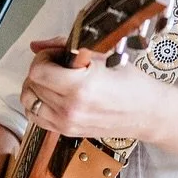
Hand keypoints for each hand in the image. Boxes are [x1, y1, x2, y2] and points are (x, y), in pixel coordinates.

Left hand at [20, 36, 158, 140]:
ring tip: (53, 81)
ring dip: (36, 88)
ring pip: (29, 103)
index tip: (55, 55)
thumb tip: (38, 45)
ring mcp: (67, 123)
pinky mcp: (67, 132)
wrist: (147, 113)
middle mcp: (70, 108)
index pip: (38, 71)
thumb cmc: (132, 84)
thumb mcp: (101, 56)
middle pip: (32, 86)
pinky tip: (52, 97)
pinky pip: (37, 118)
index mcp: (80, 87)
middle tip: (56, 65)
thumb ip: (65, 47)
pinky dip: (38, 105)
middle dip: (40, 71)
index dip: (43, 58)